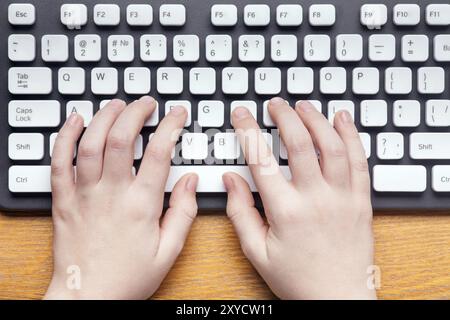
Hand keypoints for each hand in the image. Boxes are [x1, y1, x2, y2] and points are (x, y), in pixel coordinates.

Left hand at [45, 97, 197, 299]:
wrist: (88, 297)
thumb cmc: (128, 277)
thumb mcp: (169, 252)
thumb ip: (183, 213)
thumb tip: (191, 181)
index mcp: (141, 205)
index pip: (159, 152)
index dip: (170, 126)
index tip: (176, 114)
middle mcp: (111, 194)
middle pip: (122, 138)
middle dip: (136, 112)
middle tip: (147, 103)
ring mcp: (84, 194)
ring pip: (91, 143)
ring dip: (105, 117)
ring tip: (117, 104)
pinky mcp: (64, 200)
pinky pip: (59, 161)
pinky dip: (66, 136)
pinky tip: (76, 120)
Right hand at [223, 98, 375, 299]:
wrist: (338, 298)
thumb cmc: (298, 278)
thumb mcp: (257, 252)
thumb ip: (240, 213)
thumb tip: (230, 181)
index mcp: (286, 211)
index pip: (261, 159)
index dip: (248, 130)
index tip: (242, 115)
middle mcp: (316, 199)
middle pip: (300, 143)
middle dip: (285, 116)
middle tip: (275, 104)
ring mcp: (343, 198)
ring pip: (332, 146)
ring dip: (317, 119)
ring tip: (304, 106)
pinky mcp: (361, 201)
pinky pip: (360, 161)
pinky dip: (351, 136)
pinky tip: (342, 120)